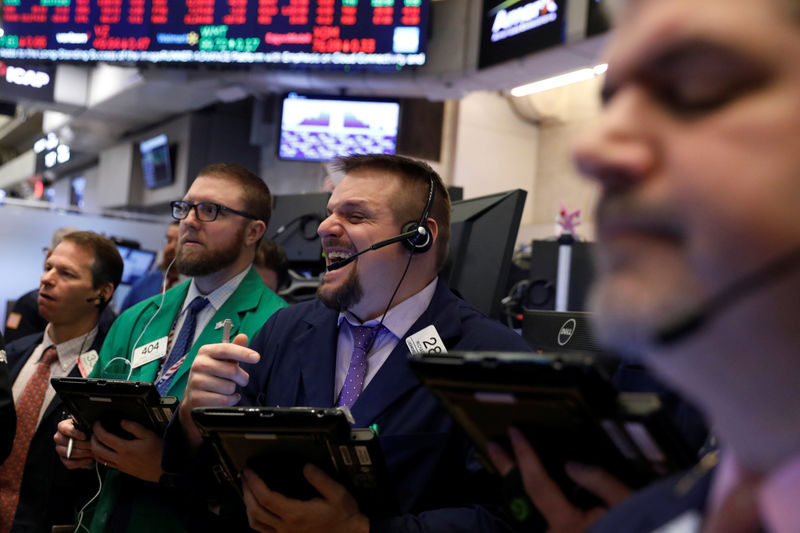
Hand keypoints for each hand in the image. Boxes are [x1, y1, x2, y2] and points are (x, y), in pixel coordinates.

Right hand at [54, 418, 93, 468]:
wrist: (90, 438)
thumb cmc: (89, 429)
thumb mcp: (88, 424)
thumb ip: (86, 424)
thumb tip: (90, 429)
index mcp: (63, 426)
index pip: (64, 429)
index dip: (74, 433)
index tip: (85, 436)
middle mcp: (58, 438)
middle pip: (66, 442)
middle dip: (82, 444)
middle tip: (93, 445)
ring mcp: (60, 449)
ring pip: (68, 453)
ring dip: (83, 453)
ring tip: (93, 452)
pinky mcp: (64, 459)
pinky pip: (69, 463)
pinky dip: (81, 462)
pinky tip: (90, 459)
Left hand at [91, 420, 163, 481]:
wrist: (163, 469)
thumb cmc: (158, 452)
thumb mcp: (148, 435)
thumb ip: (134, 427)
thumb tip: (122, 422)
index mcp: (125, 448)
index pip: (104, 437)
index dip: (98, 429)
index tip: (98, 424)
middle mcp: (119, 458)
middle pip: (96, 449)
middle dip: (92, 439)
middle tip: (94, 431)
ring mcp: (119, 465)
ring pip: (99, 458)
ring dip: (94, 449)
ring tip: (96, 441)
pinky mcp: (122, 469)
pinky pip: (105, 464)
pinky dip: (100, 457)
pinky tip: (103, 452)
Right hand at [180, 333, 258, 446]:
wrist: (195, 395)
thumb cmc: (213, 374)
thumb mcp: (223, 359)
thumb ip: (234, 348)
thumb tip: (243, 337)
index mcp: (205, 352)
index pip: (226, 349)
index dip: (242, 353)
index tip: (257, 357)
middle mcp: (198, 365)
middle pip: (231, 370)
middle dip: (242, 377)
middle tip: (242, 379)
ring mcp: (196, 382)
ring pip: (229, 387)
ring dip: (233, 390)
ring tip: (226, 388)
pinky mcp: (197, 398)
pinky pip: (224, 400)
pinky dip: (230, 400)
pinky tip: (226, 397)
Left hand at [241, 465, 368, 532]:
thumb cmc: (343, 516)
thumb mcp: (337, 493)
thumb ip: (320, 479)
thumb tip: (306, 467)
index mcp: (295, 513)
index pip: (266, 497)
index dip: (254, 482)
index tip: (249, 471)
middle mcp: (286, 526)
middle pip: (255, 510)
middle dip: (246, 490)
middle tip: (244, 476)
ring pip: (255, 523)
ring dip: (247, 506)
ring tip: (247, 491)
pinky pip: (262, 532)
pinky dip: (254, 520)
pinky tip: (255, 511)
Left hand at [487, 427, 631, 532]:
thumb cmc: (640, 530)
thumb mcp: (628, 504)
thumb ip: (600, 482)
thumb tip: (572, 464)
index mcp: (567, 525)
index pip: (536, 483)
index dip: (524, 454)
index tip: (514, 433)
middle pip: (523, 498)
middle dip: (507, 470)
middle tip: (495, 447)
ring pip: (532, 511)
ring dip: (522, 487)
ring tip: (510, 463)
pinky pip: (544, 519)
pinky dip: (538, 500)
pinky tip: (534, 484)